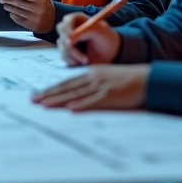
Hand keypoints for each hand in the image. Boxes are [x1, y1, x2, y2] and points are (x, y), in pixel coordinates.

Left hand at [0, 0, 55, 32]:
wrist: (53, 20)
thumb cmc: (45, 5)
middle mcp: (37, 8)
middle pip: (18, 2)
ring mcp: (34, 18)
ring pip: (17, 11)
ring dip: (8, 7)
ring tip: (5, 4)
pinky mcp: (31, 25)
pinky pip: (18, 19)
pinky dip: (13, 15)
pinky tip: (11, 12)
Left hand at [30, 65, 149, 110]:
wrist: (149, 79)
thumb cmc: (128, 81)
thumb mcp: (107, 78)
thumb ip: (92, 84)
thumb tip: (77, 96)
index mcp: (92, 73)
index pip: (67, 82)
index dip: (52, 88)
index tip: (38, 94)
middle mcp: (93, 77)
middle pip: (67, 87)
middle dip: (48, 94)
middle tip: (33, 100)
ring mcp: (101, 86)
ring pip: (76, 94)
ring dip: (59, 100)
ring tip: (44, 105)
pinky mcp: (111, 95)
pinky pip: (94, 101)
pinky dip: (82, 105)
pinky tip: (71, 109)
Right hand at [56, 12, 121, 65]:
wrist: (110, 53)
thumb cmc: (105, 37)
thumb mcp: (98, 30)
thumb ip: (82, 32)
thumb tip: (67, 41)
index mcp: (76, 19)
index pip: (66, 22)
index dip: (67, 32)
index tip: (71, 43)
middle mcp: (69, 28)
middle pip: (61, 35)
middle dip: (70, 47)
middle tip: (79, 55)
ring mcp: (67, 40)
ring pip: (62, 48)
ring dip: (74, 56)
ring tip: (86, 60)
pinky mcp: (67, 51)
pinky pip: (63, 56)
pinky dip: (72, 61)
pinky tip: (82, 62)